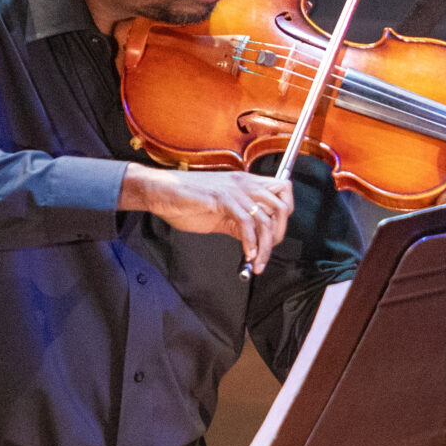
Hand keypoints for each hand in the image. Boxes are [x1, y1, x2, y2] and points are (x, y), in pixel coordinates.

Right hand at [121, 163, 294, 273]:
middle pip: (281, 207)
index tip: (274, 238)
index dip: (284, 217)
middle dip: (278, 235)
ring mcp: (234, 190)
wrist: (160, 192)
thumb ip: (240, 223)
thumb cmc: (186, 200)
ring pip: (265, 219)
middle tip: (267, 253)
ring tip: (257, 262)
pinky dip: (250, 243)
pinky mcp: (222, 198)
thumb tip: (255, 239)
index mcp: (246, 184)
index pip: (283, 192)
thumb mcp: (221, 213)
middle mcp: (244, 184)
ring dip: (264, 247)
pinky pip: (246, 223)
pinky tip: (246, 254)